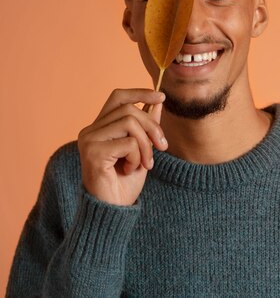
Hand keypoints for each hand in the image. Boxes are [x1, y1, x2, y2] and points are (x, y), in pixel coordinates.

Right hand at [77, 88, 167, 205]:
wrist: (113, 213)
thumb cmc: (124, 183)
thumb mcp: (142, 149)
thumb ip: (146, 126)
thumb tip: (157, 102)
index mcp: (99, 127)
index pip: (118, 97)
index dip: (140, 93)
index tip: (161, 96)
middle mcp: (89, 130)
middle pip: (129, 110)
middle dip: (152, 126)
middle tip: (163, 147)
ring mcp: (89, 141)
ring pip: (130, 123)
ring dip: (146, 144)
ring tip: (145, 163)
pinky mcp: (93, 153)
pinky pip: (128, 143)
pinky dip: (137, 157)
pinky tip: (130, 170)